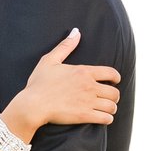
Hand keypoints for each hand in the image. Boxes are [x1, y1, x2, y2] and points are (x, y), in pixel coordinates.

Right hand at [5, 28, 120, 133]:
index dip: (116, 78)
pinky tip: (103, 118)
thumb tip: (76, 32)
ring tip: (107, 109)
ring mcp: (88, 102)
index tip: (114, 81)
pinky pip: (106, 119)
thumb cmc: (38, 83)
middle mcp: (89, 86)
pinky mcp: (85, 116)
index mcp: (83, 72)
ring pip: (112, 106)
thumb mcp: (49, 60)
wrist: (32, 105)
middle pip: (114, 92)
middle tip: (109, 98)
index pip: (111, 73)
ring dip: (111, 108)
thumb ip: (65, 46)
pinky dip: (107, 119)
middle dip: (114, 95)